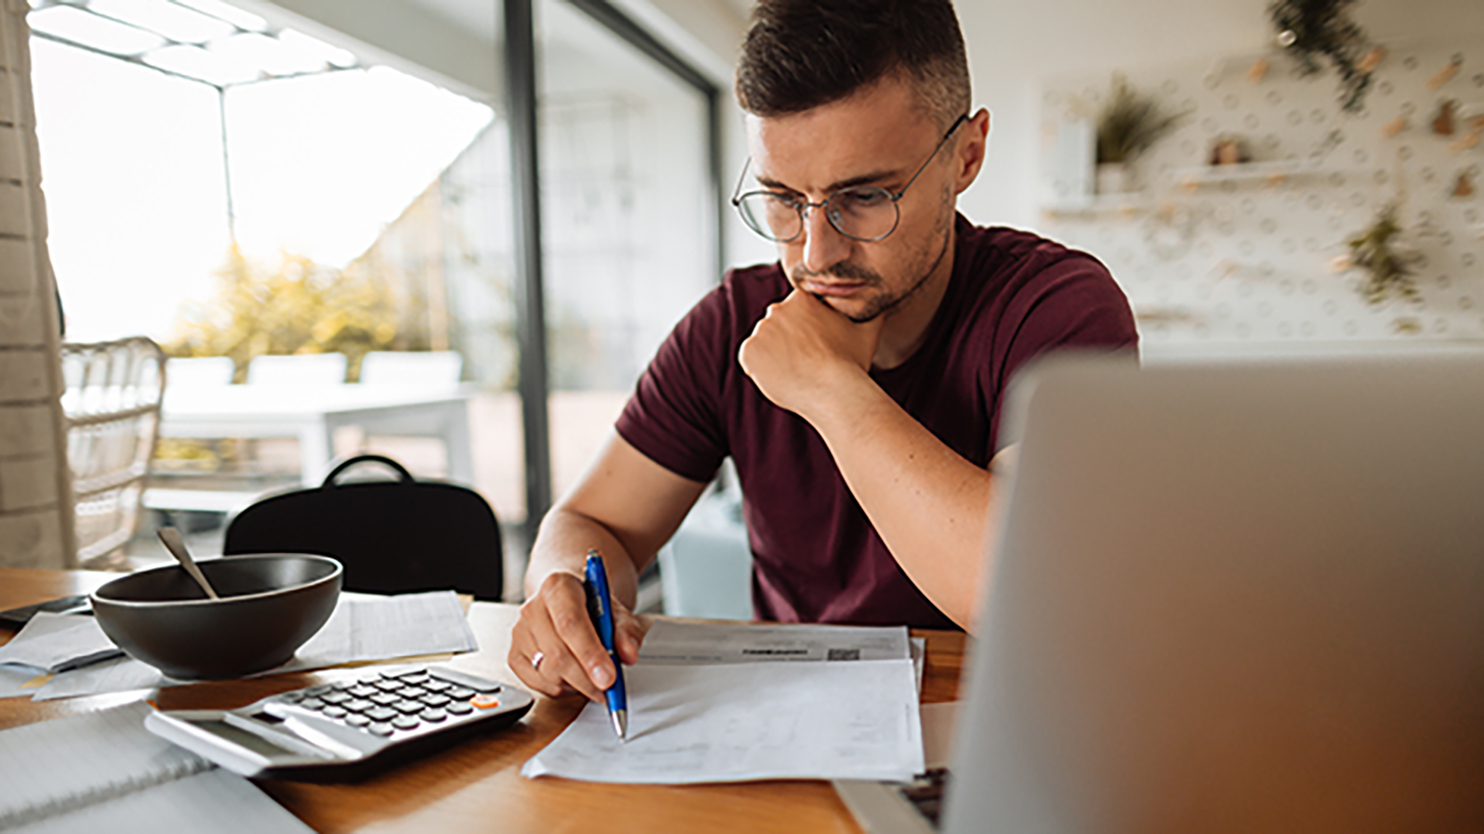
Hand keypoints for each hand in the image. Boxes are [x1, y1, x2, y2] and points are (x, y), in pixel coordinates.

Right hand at [509, 571, 646, 700]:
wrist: (568, 602)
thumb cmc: (591, 606)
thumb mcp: (617, 612)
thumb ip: (627, 631)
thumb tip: (628, 654)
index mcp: (559, 587)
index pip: (571, 623)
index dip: (590, 654)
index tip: (608, 678)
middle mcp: (533, 608)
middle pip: (558, 654)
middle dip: (587, 679)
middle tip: (610, 691)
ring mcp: (520, 633)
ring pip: (548, 673)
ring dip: (576, 685)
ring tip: (593, 676)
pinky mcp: (514, 656)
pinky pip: (537, 684)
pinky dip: (560, 689)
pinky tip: (574, 678)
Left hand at [737, 289, 884, 417]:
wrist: (834, 392)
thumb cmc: (852, 362)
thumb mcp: (868, 329)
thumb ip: (870, 310)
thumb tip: (881, 301)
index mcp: (801, 299)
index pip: (795, 313)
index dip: (805, 332)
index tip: (816, 348)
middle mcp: (777, 309)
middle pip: (777, 327)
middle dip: (787, 342)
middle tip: (806, 363)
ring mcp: (760, 331)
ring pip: (764, 344)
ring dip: (774, 357)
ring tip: (796, 373)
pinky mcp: (748, 353)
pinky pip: (751, 361)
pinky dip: (761, 370)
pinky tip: (782, 378)